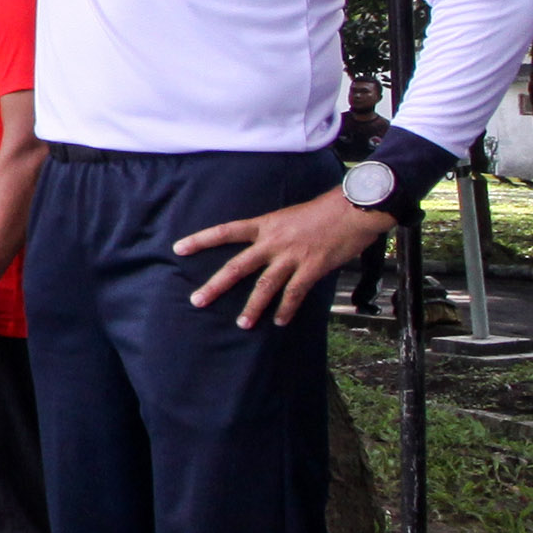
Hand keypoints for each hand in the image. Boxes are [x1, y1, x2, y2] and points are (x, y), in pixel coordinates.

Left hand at [176, 191, 392, 330]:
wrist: (354, 208)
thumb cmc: (327, 210)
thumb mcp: (292, 216)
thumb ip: (277, 233)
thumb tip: (268, 249)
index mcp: (266, 224)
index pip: (226, 231)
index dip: (201, 239)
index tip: (178, 248)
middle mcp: (273, 241)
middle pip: (237, 266)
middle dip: (215, 285)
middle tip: (197, 300)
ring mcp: (292, 256)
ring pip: (264, 286)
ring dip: (252, 307)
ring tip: (242, 324)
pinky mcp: (312, 268)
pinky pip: (294, 293)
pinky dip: (286, 309)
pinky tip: (279, 322)